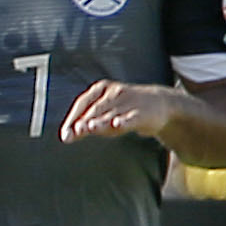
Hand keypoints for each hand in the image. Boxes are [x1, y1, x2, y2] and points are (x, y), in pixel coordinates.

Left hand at [59, 81, 177, 143]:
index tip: (65, 135)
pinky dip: (124, 121)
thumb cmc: (122, 111)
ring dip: (101, 122)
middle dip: (85, 121)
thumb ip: (85, 124)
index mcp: (100, 89)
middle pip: (96, 109)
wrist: (159, 104)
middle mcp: (113, 92)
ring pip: (111, 115)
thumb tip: (66, 137)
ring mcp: (129, 101)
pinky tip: (117, 124)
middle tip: (77, 130)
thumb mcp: (103, 114)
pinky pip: (131, 118)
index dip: (72, 118)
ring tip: (90, 127)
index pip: (82, 103)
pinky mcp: (142, 112)